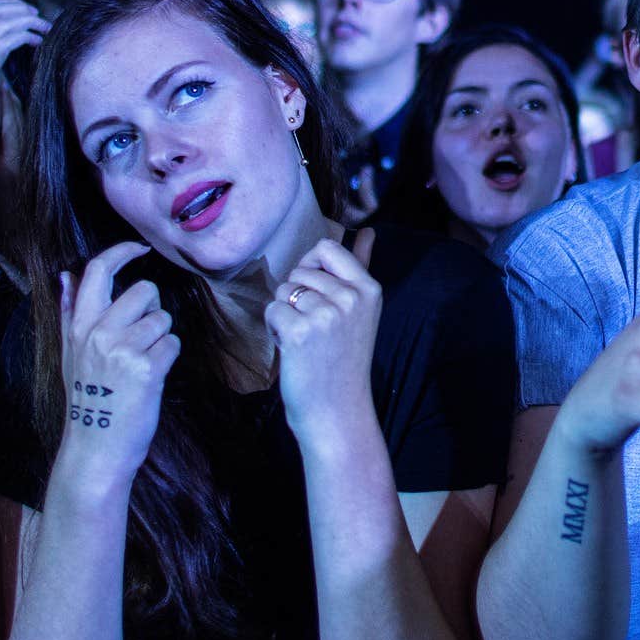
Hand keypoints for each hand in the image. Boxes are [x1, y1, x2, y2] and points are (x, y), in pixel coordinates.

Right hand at [55, 241, 179, 492]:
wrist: (96, 448)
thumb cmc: (89, 400)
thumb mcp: (71, 354)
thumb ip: (70, 313)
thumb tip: (67, 275)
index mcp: (78, 326)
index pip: (97, 271)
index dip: (122, 252)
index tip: (139, 248)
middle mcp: (97, 333)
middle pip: (144, 291)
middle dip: (153, 309)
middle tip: (142, 339)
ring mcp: (122, 350)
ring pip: (163, 319)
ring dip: (161, 338)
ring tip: (143, 363)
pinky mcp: (146, 369)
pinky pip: (173, 344)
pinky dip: (168, 358)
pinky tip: (151, 378)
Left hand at [269, 230, 383, 443]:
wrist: (337, 409)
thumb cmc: (344, 358)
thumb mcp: (361, 309)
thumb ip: (361, 265)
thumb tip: (367, 230)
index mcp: (368, 289)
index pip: (327, 248)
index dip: (312, 268)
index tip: (318, 294)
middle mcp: (350, 298)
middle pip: (300, 270)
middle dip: (297, 296)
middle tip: (315, 328)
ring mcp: (326, 315)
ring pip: (283, 290)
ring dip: (285, 313)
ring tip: (305, 339)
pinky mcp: (299, 332)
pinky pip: (271, 309)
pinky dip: (275, 329)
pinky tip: (292, 348)